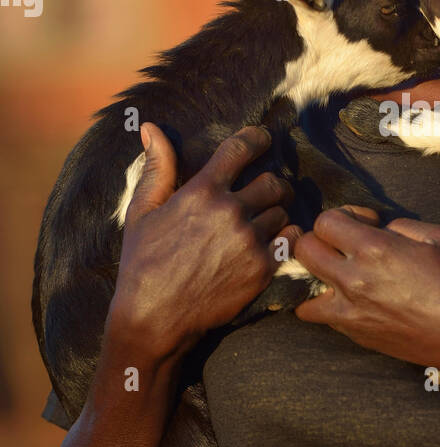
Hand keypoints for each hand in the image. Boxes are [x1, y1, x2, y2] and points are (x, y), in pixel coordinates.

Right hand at [107, 123, 297, 360]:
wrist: (155, 318)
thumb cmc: (143, 262)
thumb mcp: (141, 212)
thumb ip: (157, 168)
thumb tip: (150, 128)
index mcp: (202, 191)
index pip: (241, 149)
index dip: (257, 138)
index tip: (263, 139)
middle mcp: (231, 212)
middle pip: (274, 182)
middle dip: (271, 185)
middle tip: (264, 194)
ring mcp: (250, 241)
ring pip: (284, 212)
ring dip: (277, 213)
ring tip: (262, 223)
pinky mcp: (262, 268)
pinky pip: (290, 240)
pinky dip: (285, 238)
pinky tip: (271, 243)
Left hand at [293, 208, 439, 378]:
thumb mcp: (439, 236)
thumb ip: (400, 225)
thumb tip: (380, 230)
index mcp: (375, 250)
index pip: (325, 221)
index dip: (345, 215)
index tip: (367, 223)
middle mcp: (354, 280)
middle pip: (304, 249)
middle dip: (322, 239)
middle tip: (348, 244)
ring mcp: (350, 311)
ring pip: (302, 288)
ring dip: (316, 275)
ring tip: (341, 274)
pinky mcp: (355, 334)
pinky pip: (318, 316)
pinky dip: (324, 305)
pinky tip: (348, 300)